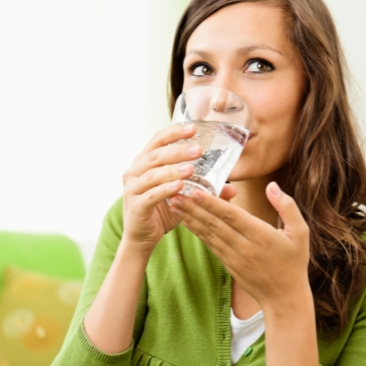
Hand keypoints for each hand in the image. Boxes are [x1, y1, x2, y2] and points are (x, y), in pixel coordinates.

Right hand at [120, 123, 201, 252]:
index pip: (158, 140)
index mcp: (145, 163)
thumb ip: (205, 190)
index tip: (193, 128)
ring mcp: (133, 189)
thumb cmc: (162, 211)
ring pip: (152, 174)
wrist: (142, 237)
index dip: (174, 132)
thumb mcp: (184, 197)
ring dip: (172, 170)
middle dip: (177, 151)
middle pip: (156, 155)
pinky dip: (165, 190)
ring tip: (191, 169)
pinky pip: (151, 195)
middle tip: (198, 150)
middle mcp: (135, 172)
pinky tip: (179, 187)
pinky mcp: (136, 206)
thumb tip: (232, 188)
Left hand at [168, 182, 311, 308]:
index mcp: (261, 235)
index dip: (212, 203)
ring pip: (209, 234)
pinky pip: (210, 245)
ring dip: (190, 218)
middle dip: (193, 207)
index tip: (195, 191)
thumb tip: (272, 186)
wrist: (284, 298)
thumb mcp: (301, 232)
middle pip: (215, 223)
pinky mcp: (229, 265)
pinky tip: (187, 221)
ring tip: (175, 204)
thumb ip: (287, 207)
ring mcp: (234, 257)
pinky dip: (198, 232)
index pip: (232, 216)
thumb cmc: (294, 263)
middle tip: (174, 192)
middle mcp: (244, 246)